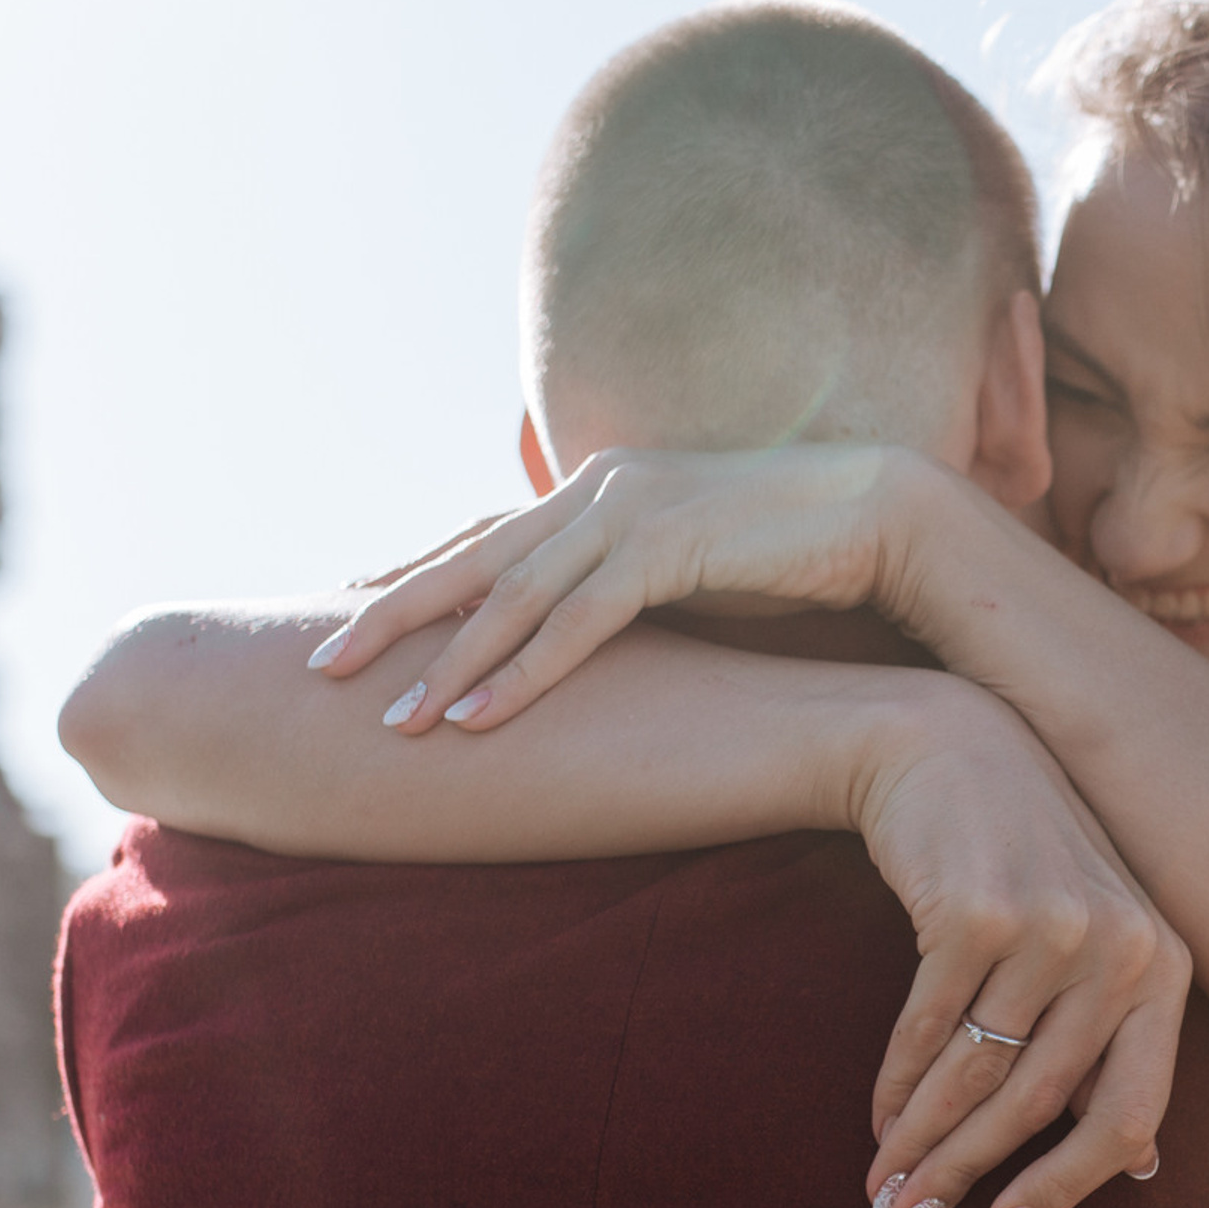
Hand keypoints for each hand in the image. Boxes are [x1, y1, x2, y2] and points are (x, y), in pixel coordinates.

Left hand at [308, 445, 936, 730]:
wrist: (888, 514)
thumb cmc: (799, 553)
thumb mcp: (695, 567)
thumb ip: (638, 588)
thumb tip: (604, 641)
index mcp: (601, 487)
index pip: (487, 536)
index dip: (416, 576)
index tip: (353, 612)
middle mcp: (600, 488)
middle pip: (470, 558)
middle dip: (389, 614)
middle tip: (320, 668)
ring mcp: (631, 512)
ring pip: (510, 595)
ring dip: (445, 660)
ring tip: (390, 720)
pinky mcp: (669, 547)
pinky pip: (576, 622)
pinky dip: (521, 672)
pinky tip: (475, 718)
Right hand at [852, 681, 1188, 1207]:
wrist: (951, 749)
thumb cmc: (1026, 865)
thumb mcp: (1098, 942)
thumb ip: (1116, 1042)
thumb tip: (1143, 1167)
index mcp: (1165, 971)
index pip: (1133, 1115)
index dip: (1070, 1188)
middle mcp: (1123, 951)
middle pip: (1040, 1105)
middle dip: (967, 1176)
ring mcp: (1051, 929)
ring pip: (977, 1075)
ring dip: (920, 1143)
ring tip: (883, 1190)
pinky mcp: (977, 913)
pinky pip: (929, 1030)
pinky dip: (896, 1086)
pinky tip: (876, 1121)